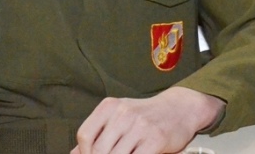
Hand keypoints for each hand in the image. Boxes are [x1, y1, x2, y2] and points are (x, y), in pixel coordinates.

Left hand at [72, 87, 223, 153]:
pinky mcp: (155, 139)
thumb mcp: (118, 116)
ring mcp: (140, 126)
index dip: (84, 153)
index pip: (84, 135)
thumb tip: (75, 153)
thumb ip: (97, 134)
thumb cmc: (145, 115)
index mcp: (109, 106)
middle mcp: (123, 113)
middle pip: (99, 150)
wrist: (179, 108)